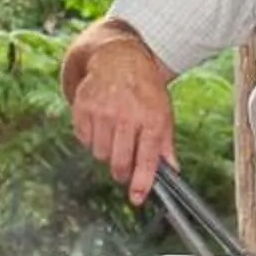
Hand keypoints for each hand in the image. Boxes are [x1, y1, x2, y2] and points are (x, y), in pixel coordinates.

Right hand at [67, 33, 178, 203]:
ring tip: (114, 136)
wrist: (119, 58)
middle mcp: (126, 115)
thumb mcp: (163, 113)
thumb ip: (165, 144)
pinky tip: (101, 125)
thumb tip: (172, 171)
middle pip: (119, 162)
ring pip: (99, 154)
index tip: (136, 198)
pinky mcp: (83, 107)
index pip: (147, 159)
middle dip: (122, 171)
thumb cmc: (145, 89)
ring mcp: (102, 111)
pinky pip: (84, 140)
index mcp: (151, 119)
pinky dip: (91, 139)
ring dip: (106, 153)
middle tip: (124, 167)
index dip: (141, 183)